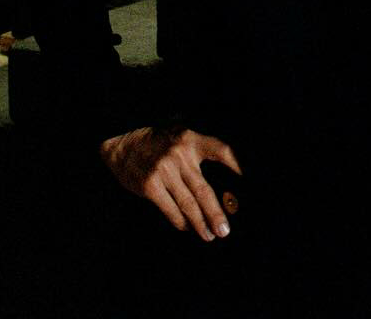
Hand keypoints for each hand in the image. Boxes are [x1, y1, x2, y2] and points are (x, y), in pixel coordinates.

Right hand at [99, 126, 242, 241]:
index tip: (248, 184)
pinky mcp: (150, 185)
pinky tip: (187, 228)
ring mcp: (164, 170)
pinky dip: (180, 222)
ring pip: (188, 204)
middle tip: (225, 230)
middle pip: (204, 190)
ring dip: (200, 223)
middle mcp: (179, 154)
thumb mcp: (179, 135)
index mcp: (191, 139)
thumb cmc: (157, 142)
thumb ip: (198, 149)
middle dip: (217, 213)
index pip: (221, 150)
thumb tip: (224, 180)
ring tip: (210, 235)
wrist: (122, 143)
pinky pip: (170, 209)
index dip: (237, 167)